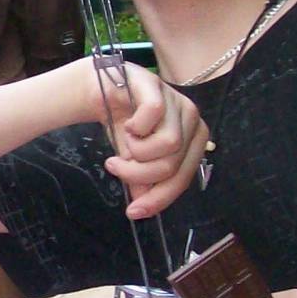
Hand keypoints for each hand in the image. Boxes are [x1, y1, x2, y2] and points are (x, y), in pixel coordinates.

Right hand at [79, 58, 206, 217]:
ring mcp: (177, 100)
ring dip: (135, 150)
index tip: (132, 212)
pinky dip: (135, 127)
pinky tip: (127, 124)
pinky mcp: (157, 85)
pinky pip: (154, 115)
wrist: (102, 91)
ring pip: (168, 144)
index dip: (158, 199)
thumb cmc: (126, 127)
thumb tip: (144, 207)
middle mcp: (192, 119)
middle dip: (137, 173)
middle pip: (172, 164)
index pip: (182, 179)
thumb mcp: (135, 161)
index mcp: (194, 140)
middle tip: (114, 166)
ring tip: (122, 143)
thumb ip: (144, 182)